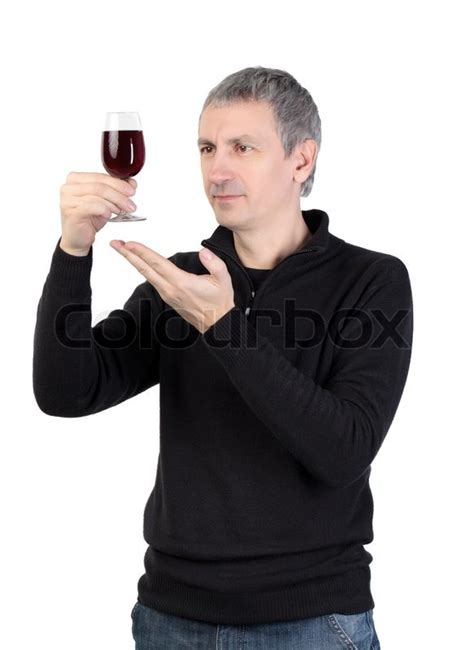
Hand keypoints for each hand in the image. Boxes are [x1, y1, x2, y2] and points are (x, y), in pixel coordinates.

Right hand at [59, 172, 137, 254]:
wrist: (78, 238)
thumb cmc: (90, 218)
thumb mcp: (106, 202)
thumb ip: (117, 190)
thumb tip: (132, 182)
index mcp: (76, 179)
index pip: (100, 176)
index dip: (118, 183)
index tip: (132, 190)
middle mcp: (69, 187)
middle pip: (100, 186)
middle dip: (119, 195)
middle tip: (131, 204)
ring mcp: (67, 199)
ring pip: (97, 195)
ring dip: (114, 203)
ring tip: (121, 211)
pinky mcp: (70, 211)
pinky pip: (92, 206)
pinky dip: (104, 210)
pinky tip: (109, 215)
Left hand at [110, 240, 234, 333]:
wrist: (217, 323)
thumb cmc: (220, 302)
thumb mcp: (224, 280)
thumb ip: (214, 263)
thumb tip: (204, 251)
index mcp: (182, 283)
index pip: (158, 263)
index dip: (142, 252)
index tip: (130, 243)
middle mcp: (171, 289)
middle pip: (145, 269)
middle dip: (128, 255)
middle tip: (116, 243)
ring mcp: (167, 294)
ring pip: (146, 275)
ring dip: (134, 261)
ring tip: (125, 249)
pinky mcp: (168, 297)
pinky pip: (152, 280)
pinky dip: (144, 269)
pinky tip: (140, 263)